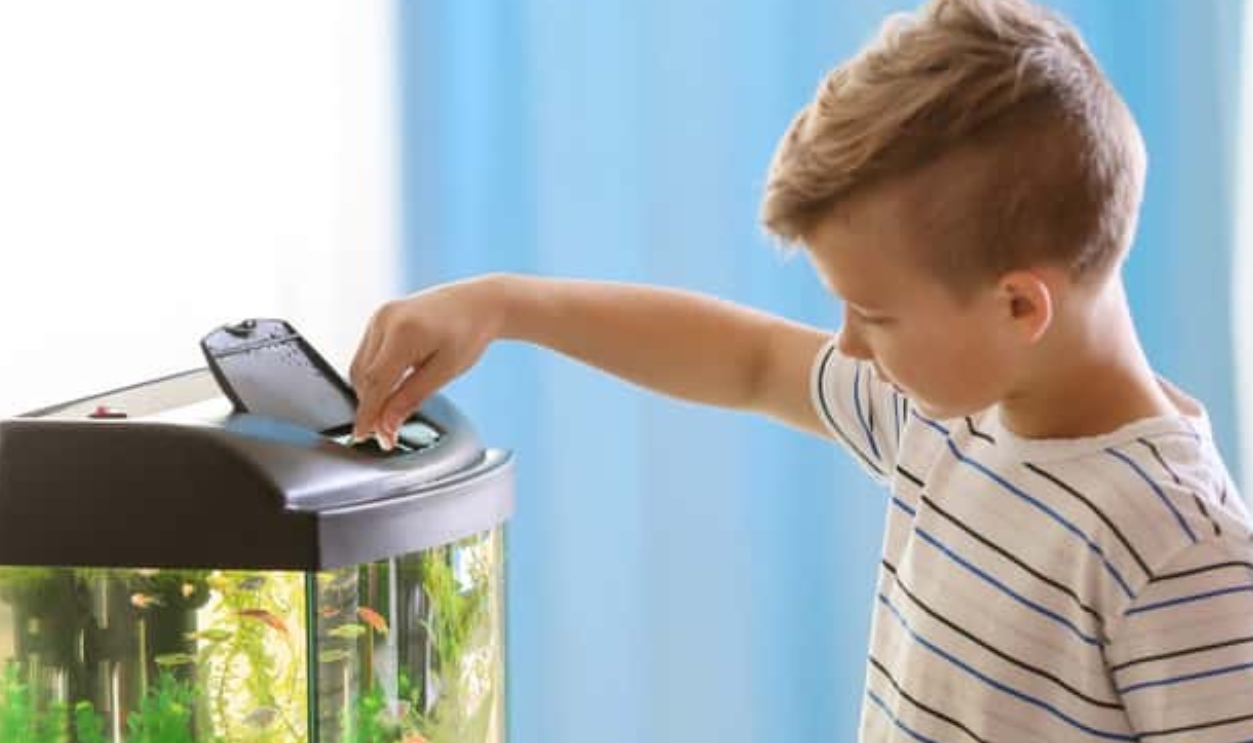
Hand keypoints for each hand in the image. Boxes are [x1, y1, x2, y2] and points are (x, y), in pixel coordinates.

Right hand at [350, 276, 503, 447]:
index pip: (375, 382)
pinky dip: (374, 375)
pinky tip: (388, 390)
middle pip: (363, 376)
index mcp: (403, 333)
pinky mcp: (380, 318)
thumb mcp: (445, 371)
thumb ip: (411, 397)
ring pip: (361, 366)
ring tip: (388, 415)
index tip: (363, 437)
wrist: (478, 302)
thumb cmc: (469, 334)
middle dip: (371, 406)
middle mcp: (385, 320)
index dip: (367, 413)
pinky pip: (368, 354)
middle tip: (386, 435)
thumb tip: (386, 425)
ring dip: (370, 392)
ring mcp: (380, 316)